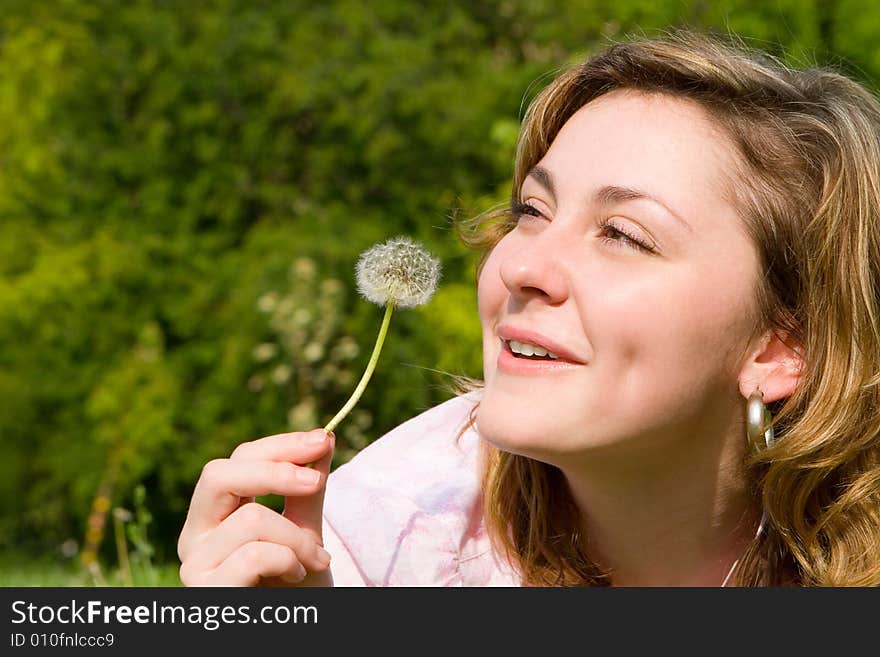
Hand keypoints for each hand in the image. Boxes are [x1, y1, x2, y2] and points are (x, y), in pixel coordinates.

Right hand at [177, 428, 334, 585]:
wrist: (294, 629)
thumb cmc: (296, 585)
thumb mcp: (305, 529)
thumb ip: (308, 488)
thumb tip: (323, 437)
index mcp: (215, 513)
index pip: (238, 460)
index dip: (280, 446)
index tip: (322, 439)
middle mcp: (194, 535)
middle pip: (219, 474)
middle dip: (275, 472)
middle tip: (315, 482)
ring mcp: (194, 564)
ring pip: (250, 518)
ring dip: (298, 538)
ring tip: (316, 560)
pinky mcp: (206, 591)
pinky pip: (253, 555)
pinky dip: (287, 560)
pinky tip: (298, 576)